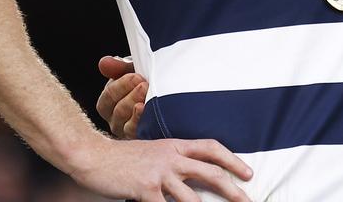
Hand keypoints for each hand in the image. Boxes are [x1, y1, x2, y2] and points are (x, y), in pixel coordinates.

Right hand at [70, 134, 252, 201]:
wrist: (94, 155)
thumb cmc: (123, 157)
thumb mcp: (154, 150)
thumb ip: (173, 159)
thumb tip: (191, 171)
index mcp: (176, 145)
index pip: (212, 148)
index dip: (232, 160)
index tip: (247, 173)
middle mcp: (171, 158)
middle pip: (210, 172)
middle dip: (231, 189)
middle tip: (247, 199)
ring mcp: (159, 174)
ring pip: (191, 197)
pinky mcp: (145, 190)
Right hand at [96, 55, 147, 139]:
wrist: (171, 94)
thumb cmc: (148, 81)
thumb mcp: (135, 70)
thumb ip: (119, 67)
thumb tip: (104, 62)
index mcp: (110, 104)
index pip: (108, 97)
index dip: (121, 86)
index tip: (137, 75)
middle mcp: (116, 121)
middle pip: (118, 111)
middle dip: (131, 96)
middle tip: (144, 84)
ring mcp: (129, 132)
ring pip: (127, 125)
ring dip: (138, 110)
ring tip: (148, 97)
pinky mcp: (143, 139)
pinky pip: (139, 134)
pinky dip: (143, 123)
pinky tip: (150, 114)